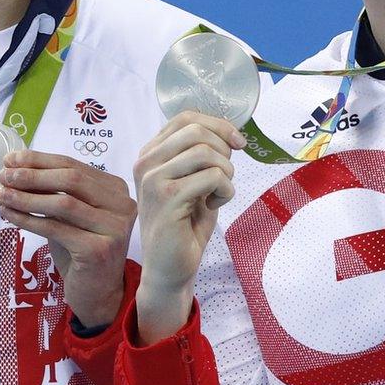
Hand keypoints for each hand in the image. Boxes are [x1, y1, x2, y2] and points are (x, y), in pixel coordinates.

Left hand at [0, 150, 135, 328]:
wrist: (97, 293)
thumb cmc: (80, 251)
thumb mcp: (68, 216)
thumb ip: (52, 193)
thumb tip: (15, 167)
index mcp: (116, 190)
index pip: (74, 165)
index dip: (40, 160)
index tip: (10, 159)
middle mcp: (122, 205)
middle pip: (71, 179)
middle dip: (33, 175)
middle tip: (4, 176)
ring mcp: (114, 227)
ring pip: (63, 203)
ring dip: (27, 197)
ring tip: (2, 195)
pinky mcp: (99, 249)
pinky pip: (56, 228)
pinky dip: (28, 220)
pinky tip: (10, 216)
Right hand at [131, 112, 241, 342]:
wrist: (169, 267)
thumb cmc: (184, 224)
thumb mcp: (195, 181)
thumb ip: (203, 155)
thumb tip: (230, 133)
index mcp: (150, 154)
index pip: (185, 118)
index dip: (218, 125)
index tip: (238, 143)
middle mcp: (146, 162)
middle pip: (196, 131)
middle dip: (224, 151)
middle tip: (225, 177)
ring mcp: (153, 179)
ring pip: (206, 152)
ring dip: (226, 173)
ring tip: (219, 193)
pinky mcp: (167, 198)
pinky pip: (212, 177)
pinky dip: (225, 191)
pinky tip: (214, 205)